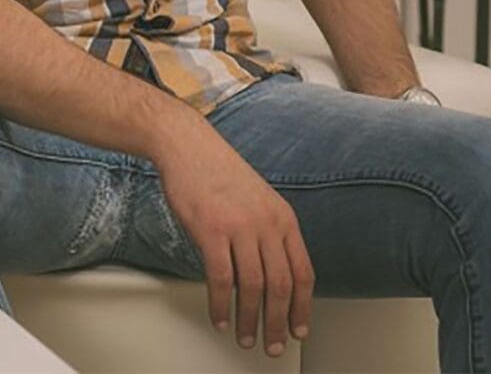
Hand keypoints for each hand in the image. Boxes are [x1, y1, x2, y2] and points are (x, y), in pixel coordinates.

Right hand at [157, 132, 314, 357]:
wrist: (187, 145)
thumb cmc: (216, 172)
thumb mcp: (257, 200)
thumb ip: (267, 233)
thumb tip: (268, 273)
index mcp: (283, 218)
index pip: (303, 273)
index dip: (303, 307)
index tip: (298, 329)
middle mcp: (267, 224)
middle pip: (281, 286)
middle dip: (278, 322)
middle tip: (273, 344)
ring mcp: (239, 227)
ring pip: (254, 287)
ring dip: (251, 319)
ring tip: (246, 337)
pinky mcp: (210, 230)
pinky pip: (220, 278)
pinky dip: (221, 303)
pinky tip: (220, 317)